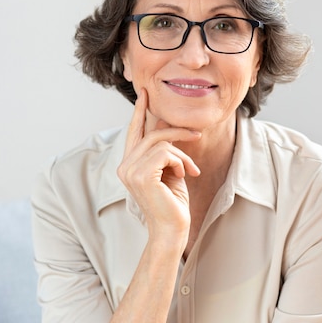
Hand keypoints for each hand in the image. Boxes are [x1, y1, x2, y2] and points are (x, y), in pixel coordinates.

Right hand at [117, 89, 200, 241]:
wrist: (172, 230)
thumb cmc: (172, 203)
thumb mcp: (169, 171)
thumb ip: (163, 151)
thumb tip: (167, 124)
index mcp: (128, 164)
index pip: (134, 132)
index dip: (139, 112)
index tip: (145, 93)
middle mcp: (124, 166)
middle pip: (151, 133)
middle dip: (176, 131)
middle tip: (197, 135)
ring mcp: (130, 170)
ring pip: (161, 142)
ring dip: (182, 154)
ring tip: (190, 170)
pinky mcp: (141, 175)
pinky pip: (166, 153)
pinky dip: (180, 161)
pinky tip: (184, 175)